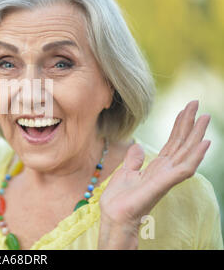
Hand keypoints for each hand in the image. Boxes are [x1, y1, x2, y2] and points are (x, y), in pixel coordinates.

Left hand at [99, 100, 210, 232]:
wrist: (114, 215)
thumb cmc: (119, 199)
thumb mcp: (125, 172)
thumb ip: (134, 160)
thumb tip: (138, 147)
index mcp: (156, 167)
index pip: (172, 143)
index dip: (179, 126)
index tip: (185, 109)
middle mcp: (165, 171)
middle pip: (181, 143)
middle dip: (189, 124)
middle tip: (196, 103)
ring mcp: (167, 177)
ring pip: (186, 152)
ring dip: (196, 135)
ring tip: (205, 117)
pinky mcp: (164, 183)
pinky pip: (184, 169)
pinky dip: (195, 156)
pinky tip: (205, 143)